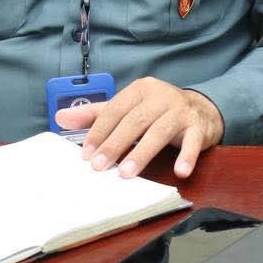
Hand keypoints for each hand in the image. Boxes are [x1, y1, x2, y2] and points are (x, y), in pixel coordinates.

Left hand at [55, 77, 224, 179]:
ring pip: (159, 131)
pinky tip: (180, 172)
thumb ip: (96, 114)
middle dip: (115, 144)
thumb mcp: (128, 108)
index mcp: (141, 89)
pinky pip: (192, 142)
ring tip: (126, 173)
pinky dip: (187, 156)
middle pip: (135, 120)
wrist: (202, 109)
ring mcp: (182, 110)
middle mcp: (161, 96)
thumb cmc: (158, 110)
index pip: (115, 109)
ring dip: (142, 153)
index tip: (86, 154)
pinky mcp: (199, 126)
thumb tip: (60, 118)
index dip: (99, 131)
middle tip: (99, 166)